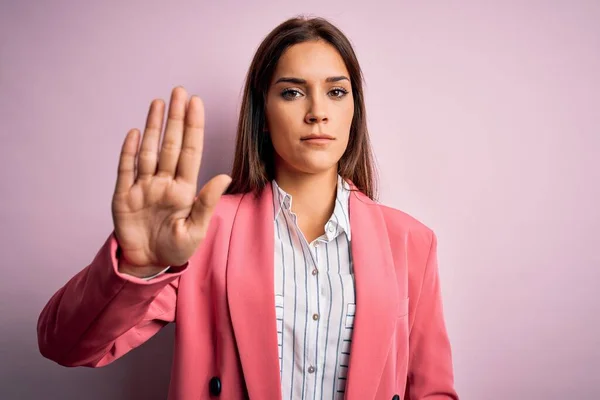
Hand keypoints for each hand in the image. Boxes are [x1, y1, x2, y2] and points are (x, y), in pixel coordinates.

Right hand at [111, 87, 230, 276]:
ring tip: (159, 103)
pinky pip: (126, 169)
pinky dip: (129, 151)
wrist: (148, 263)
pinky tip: (135, 132)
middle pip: (170, 144)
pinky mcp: (124, 196)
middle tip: (179, 92)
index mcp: (184, 189)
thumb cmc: (176, 247)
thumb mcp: (196, 229)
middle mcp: (164, 182)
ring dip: (153, 127)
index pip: (190, 151)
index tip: (196, 104)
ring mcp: (143, 186)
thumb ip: (207, 202)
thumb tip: (225, 176)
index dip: (193, 127)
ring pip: (149, 151)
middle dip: (175, 119)